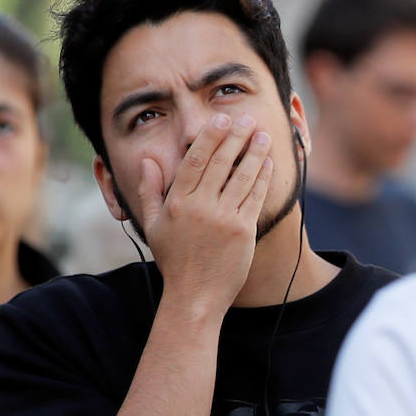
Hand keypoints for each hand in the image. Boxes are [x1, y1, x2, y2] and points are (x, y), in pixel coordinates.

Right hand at [140, 113, 272, 314]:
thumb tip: (147, 160)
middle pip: (221, 163)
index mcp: (177, 203)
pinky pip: (255, 197)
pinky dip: (263, 178)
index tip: (221, 119)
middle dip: (236, 137)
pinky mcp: (243, 231)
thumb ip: (149, 191)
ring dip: (255, 153)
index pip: (195, 160)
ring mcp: (223, 219)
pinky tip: (268, 164)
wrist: (195, 296)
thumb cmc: (173, 260)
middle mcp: (200, 208)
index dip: (210, 137)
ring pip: (242, 177)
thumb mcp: (152, 225)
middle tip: (247, 120)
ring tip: (263, 136)